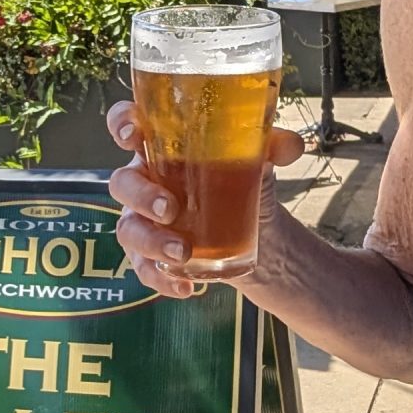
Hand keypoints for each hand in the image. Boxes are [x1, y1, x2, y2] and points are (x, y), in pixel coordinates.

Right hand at [102, 98, 303, 297]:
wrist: (255, 230)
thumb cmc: (244, 180)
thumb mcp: (258, 160)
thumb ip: (272, 146)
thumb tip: (292, 145)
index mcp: (162, 147)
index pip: (128, 125)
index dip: (120, 125)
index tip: (132, 136)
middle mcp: (145, 180)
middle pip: (122, 183)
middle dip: (141, 196)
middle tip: (170, 209)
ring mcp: (144, 219)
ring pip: (128, 229)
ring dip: (150, 242)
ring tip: (182, 253)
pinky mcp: (152, 254)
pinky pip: (143, 268)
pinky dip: (162, 279)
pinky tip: (185, 287)